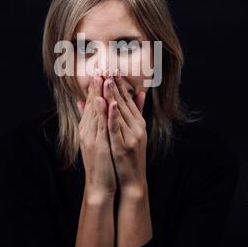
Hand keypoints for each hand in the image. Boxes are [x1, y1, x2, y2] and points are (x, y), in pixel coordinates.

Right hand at [77, 72, 116, 201]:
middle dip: (95, 86)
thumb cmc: (100, 162)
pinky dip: (104, 113)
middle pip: (91, 104)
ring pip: (95, 112)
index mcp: (87, 128)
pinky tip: (107, 101)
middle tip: (99, 67)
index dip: (94, 87)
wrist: (99, 185)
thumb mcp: (94, 139)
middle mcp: (87, 130)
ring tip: (102, 77)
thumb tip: (83, 104)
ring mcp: (91, 137)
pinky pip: (101, 126)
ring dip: (99, 94)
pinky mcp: (98, 145)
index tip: (99, 71)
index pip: (91, 103)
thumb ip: (89, 121)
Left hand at [103, 70, 147, 196]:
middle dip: (115, 83)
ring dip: (113, 94)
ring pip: (120, 111)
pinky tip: (110, 103)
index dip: (119, 82)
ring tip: (107, 78)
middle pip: (124, 101)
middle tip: (108, 66)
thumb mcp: (134, 133)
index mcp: (138, 122)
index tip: (112, 67)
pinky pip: (116, 127)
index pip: (127, 98)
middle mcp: (136, 126)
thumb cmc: (130, 156)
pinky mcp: (122, 145)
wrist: (132, 181)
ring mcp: (131, 136)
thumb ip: (135, 113)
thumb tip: (140, 93)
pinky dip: (113, 115)